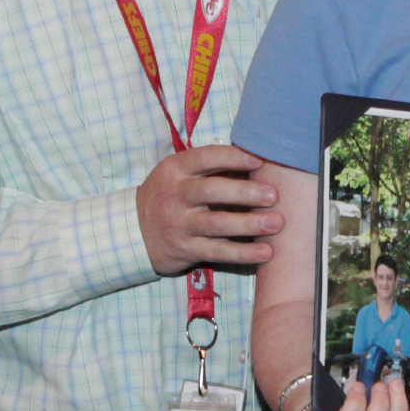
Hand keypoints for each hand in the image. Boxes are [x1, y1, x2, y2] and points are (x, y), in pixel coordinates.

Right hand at [136, 145, 280, 275]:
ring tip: (277, 223)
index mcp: (176, 169)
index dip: (233, 157)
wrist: (133, 230)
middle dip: (244, 192)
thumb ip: (211, 168)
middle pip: (211, 191)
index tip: (260, 160)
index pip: (205, 158)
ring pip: (217, 224)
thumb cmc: (169, 194)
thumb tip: (259, 162)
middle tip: (273, 195)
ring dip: (249, 224)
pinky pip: (218, 251)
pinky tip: (267, 252)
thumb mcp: (180, 173)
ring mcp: (180, 224)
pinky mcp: (186, 250)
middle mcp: (176, 195)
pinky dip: (244, 253)